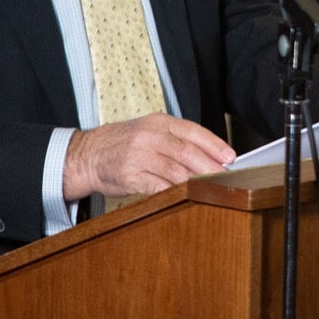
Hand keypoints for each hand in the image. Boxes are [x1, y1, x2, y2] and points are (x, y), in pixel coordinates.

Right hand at [62, 113, 234, 200]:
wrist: (88, 154)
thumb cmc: (125, 143)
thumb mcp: (150, 131)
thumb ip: (177, 140)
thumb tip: (211, 156)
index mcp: (159, 122)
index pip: (193, 131)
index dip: (214, 144)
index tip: (230, 157)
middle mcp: (150, 136)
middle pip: (187, 152)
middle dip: (210, 167)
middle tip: (227, 177)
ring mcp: (139, 155)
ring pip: (175, 170)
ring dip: (196, 181)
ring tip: (211, 188)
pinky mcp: (130, 175)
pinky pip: (157, 186)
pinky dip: (174, 192)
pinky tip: (186, 195)